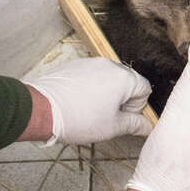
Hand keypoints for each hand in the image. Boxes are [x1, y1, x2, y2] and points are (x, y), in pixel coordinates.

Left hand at [25, 58, 152, 144]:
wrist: (42, 109)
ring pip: (109, 77)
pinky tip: (79, 101)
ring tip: (90, 109)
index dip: (136, 107)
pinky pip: (92, 74)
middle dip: (122, 98)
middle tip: (107, 115)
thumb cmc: (79, 119)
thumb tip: (147, 127)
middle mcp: (111, 65)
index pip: (145, 89)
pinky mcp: (76, 64)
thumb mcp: (112, 127)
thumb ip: (134, 125)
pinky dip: (91, 86)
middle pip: (128, 81)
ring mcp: (92, 62)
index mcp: (125, 78)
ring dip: (106, 92)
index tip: (121, 117)